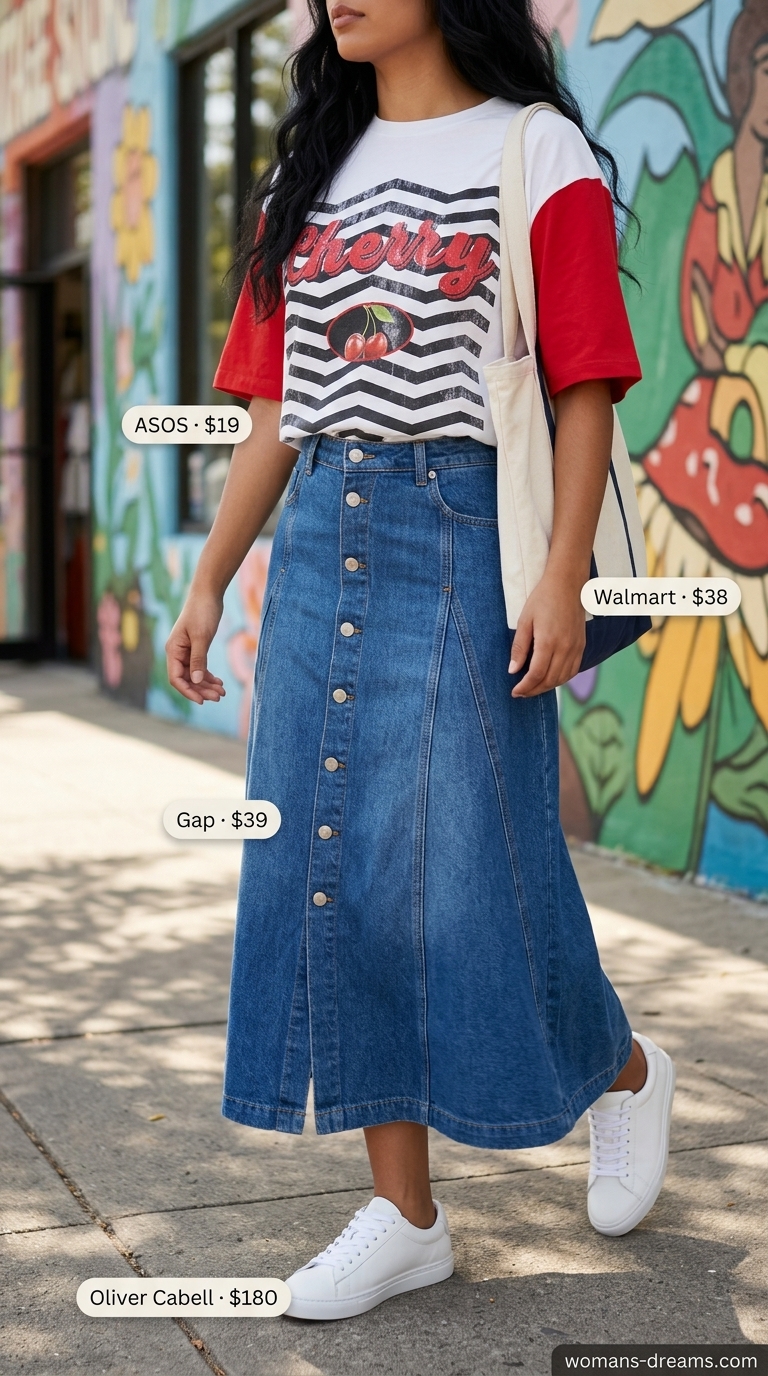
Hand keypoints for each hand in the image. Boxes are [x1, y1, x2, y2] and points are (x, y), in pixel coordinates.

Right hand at [166, 589, 225, 704]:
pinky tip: (219, 682)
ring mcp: (186, 651)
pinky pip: (200, 667)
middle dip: (202, 689)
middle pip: (187, 679)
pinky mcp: (196, 648)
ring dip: (207, 685)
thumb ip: (198, 659)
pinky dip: (209, 676)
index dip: (188, 691)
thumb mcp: (202, 637)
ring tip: (222, 692)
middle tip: (219, 697)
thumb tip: (196, 680)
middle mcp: (177, 653)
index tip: (202, 700)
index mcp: (173, 650)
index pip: (176, 678)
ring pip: (194, 675)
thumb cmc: (202, 612)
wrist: (208, 593)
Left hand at [509, 570, 585, 697]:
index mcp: (548, 642)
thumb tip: (513, 670)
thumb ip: (519, 647)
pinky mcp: (582, 645)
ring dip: (548, 686)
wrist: (568, 584)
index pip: (537, 674)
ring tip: (534, 687)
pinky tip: (551, 678)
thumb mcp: (524, 621)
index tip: (515, 692)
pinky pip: (573, 670)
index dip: (525, 687)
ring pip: (563, 678)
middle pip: (550, 680)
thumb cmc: (543, 599)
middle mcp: (565, 648)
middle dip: (534, 690)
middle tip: (522, 693)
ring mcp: (576, 647)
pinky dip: (561, 678)